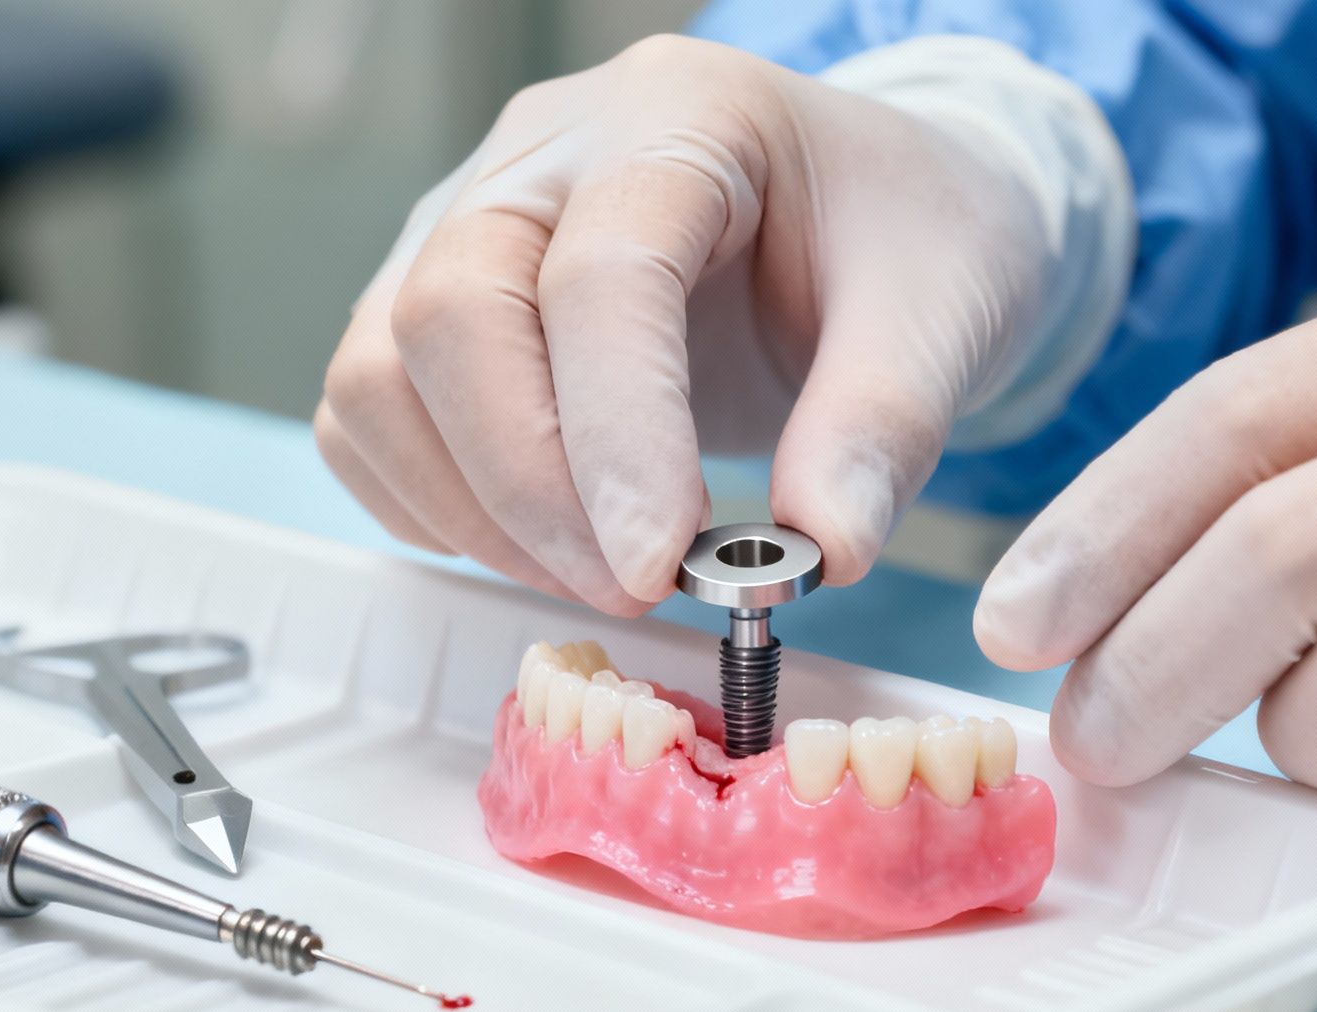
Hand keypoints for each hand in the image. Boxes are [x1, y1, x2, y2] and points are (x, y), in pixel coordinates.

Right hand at [319, 34, 1128, 613]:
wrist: (863, 212)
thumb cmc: (900, 236)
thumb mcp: (944, 309)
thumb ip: (883, 426)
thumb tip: (820, 553)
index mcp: (680, 118)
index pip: (601, 276)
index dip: (617, 436)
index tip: (660, 566)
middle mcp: (543, 154)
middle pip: (449, 315)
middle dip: (528, 489)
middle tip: (636, 588)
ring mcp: (466, 223)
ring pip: (380, 375)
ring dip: (474, 513)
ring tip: (601, 575)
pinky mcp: (432, 303)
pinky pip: (371, 421)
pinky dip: (437, 509)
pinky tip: (546, 545)